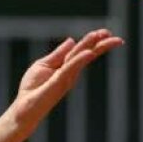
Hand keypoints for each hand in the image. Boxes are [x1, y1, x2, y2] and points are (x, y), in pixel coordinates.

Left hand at [8, 30, 124, 134]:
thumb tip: (72, 40)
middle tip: (118, 39)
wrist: (24, 108)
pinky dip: (78, 60)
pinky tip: (88, 53)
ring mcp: (65, 78)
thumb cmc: (32, 88)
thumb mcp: (44, 64)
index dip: (92, 41)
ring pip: (81, 58)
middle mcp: (69, 72)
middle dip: (101, 45)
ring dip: (94, 47)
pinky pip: (69, 69)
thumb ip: (58, 54)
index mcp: (65, 66)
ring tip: (107, 38)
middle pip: (87, 54)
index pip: (82, 51)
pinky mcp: (57, 84)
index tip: (105, 33)